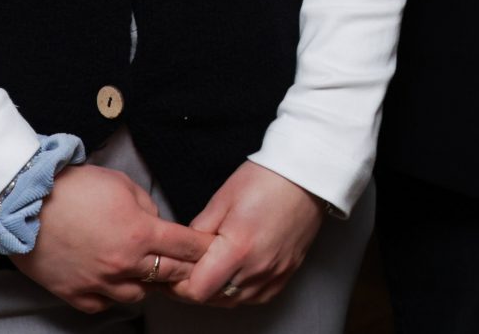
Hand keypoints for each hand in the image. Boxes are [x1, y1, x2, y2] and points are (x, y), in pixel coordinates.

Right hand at [13, 164, 209, 313]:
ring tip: (144, 268)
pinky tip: (112, 279)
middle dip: (184, 268)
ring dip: (147, 282)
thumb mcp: (122, 185)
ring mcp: (100, 284)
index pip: (186, 248)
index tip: (214, 250)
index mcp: (140, 233)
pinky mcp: (77, 295)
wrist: (25, 204)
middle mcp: (124, 264)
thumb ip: (148, 208)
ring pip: (140, 294)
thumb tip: (158, 224)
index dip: (204, 248)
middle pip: (170, 275)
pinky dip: (113, 293)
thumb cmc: (73, 188)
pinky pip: (106, 303)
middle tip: (188, 263)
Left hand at [174, 161, 324, 307]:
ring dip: (217, 291)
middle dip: (195, 288)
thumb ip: (198, 230)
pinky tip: (235, 276)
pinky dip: (241, 292)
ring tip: (209, 271)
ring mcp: (274, 273)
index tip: (172, 273)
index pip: (198, 290)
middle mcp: (257, 268)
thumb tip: (184, 250)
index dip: (179, 285)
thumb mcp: (222, 199)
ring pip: (235, 301)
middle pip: (214, 299)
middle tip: (185, 270)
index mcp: (237, 249)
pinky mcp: (286, 272)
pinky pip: (257, 297)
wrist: (306, 176)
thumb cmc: (265, 179)